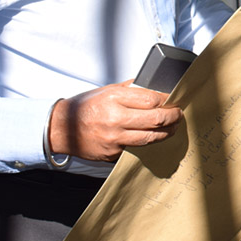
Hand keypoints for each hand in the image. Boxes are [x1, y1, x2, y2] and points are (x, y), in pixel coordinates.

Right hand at [47, 80, 181, 161]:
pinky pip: (137, 148)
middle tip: (179, 114)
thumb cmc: (85, 106)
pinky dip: (149, 142)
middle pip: (156, 119)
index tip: (173, 98)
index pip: (151, 99)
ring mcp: (114, 138)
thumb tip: (153, 87)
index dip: (167, 99)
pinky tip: (156, 137)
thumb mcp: (107, 90)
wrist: (60, 128)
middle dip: (173, 117)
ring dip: (167, 132)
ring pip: (151, 137)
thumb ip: (130, 89)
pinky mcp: (112, 153)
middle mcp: (115, 119)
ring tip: (173, 127)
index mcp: (114, 98)